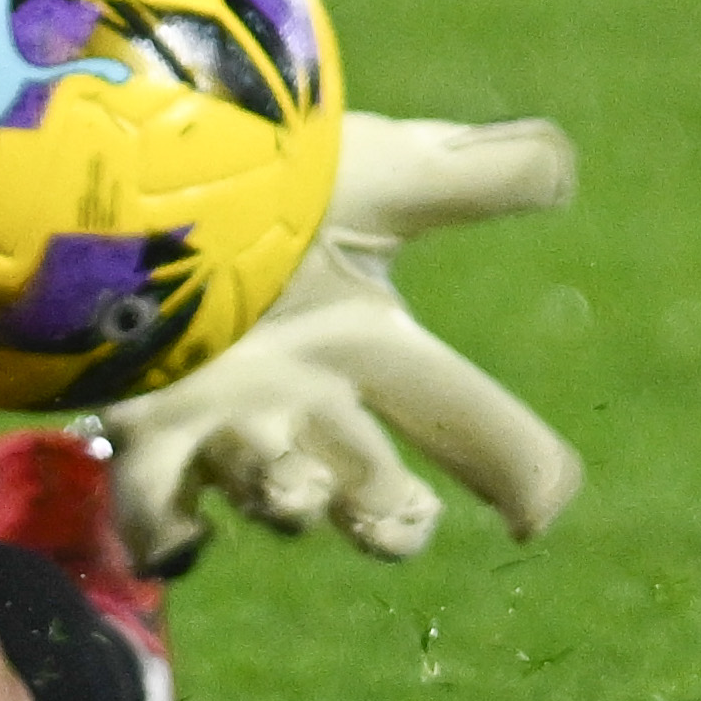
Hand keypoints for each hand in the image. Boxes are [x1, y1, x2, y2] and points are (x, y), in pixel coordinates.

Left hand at [105, 112, 586, 567]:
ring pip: (277, 503)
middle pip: (375, 490)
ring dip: (293, 506)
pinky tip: (188, 534)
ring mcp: (222, 415)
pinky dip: (169, 544)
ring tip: (289, 481)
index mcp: (368, 342)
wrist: (135, 156)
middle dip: (393, 519)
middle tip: (399, 508)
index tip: (539, 508)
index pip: (468, 418)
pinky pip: (155, 517)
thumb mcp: (380, 173)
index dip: (518, 468)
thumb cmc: (264, 174)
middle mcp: (303, 393)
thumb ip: (476, 173)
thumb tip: (566, 165)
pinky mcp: (141, 425)